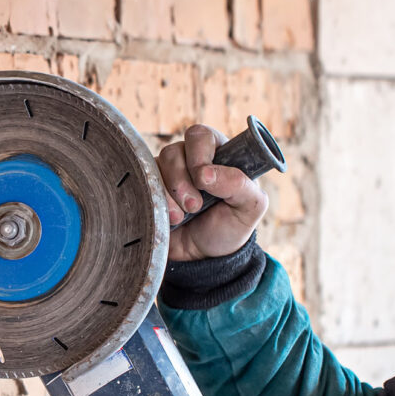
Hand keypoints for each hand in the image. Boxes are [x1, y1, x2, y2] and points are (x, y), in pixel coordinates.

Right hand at [157, 124, 268, 261]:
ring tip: (182, 217)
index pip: (202, 136)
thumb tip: (206, 173)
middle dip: (182, 179)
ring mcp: (168, 175)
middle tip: (194, 206)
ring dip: (170, 194)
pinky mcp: (151, 190)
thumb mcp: (250, 208)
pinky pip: (144, 185)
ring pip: (158, 167)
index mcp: (218, 155)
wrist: (204, 259)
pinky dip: (156, 202)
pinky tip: (169, 220)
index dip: (199, 154)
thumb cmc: (229, 228)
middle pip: (175, 150)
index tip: (204, 180)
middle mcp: (190, 160)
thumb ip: (240, 184)